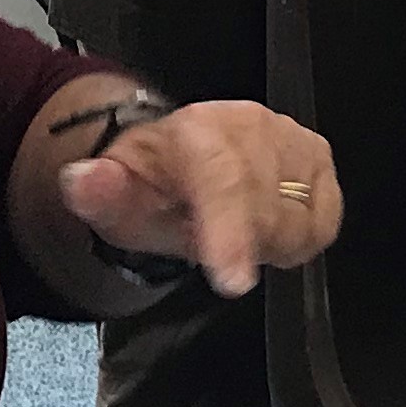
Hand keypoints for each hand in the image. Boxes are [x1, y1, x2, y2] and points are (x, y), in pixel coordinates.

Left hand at [64, 98, 341, 297]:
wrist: (180, 155)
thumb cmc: (152, 185)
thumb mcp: (115, 198)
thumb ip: (99, 193)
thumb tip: (82, 179)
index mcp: (196, 132)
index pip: (223, 182)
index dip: (232, 234)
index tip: (234, 282)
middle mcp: (251, 124)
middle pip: (267, 214)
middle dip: (239, 244)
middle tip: (210, 240)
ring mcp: (290, 136)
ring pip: (300, 222)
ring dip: (267, 241)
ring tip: (236, 227)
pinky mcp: (318, 154)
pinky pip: (323, 221)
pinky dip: (297, 233)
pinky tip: (266, 221)